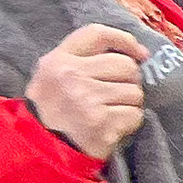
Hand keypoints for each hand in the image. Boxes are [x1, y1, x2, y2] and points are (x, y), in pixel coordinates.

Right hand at [26, 25, 148, 160]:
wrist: (42, 149)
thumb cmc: (56, 110)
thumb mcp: (55, 75)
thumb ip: (85, 59)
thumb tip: (139, 53)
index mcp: (58, 60)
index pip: (97, 34)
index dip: (124, 40)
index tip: (140, 54)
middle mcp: (71, 76)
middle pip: (126, 65)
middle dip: (129, 81)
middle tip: (116, 95)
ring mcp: (86, 100)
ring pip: (135, 92)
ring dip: (129, 104)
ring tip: (110, 112)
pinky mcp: (101, 123)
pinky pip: (135, 115)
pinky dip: (130, 122)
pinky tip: (112, 127)